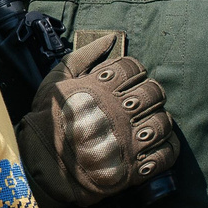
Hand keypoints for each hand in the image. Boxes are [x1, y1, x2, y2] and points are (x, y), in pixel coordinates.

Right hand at [17, 35, 176, 207]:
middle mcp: (118, 112)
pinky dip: (166, 148)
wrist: (41, 167)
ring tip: (144, 124)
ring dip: (158, 121)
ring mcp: (128, 142)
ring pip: (163, 122)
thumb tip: (109, 39)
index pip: (133, 67)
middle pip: (153, 92)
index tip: (127, 81)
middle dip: (148, 95)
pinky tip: (153, 144)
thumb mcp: (55, 81)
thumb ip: (82, 57)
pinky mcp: (135, 168)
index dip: (134, 71)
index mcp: (101, 89)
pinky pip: (166, 153)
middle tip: (138, 103)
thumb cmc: (47, 122)